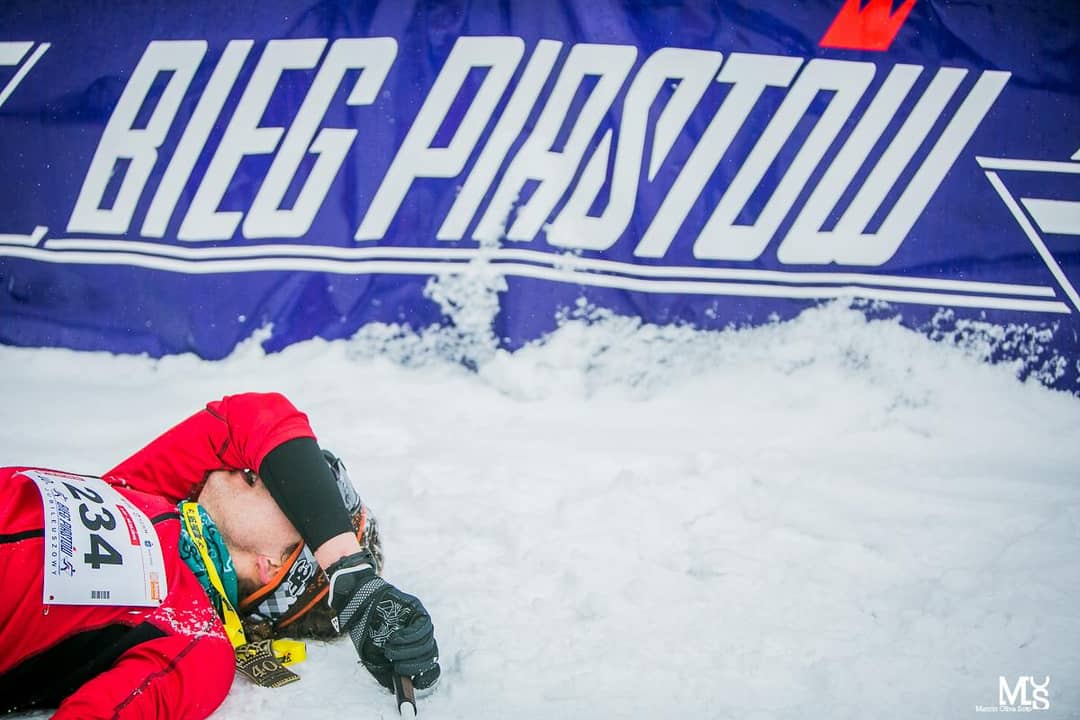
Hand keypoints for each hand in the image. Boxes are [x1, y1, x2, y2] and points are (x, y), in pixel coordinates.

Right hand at [327, 552, 440, 690]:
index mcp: (412, 654)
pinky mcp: (418, 610)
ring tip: (390, 651)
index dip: (427, 677)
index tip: (416, 683)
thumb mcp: (373, 657)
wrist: (358, 605)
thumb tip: (395, 688)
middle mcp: (419, 640)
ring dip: (409, 652)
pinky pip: (423, 626)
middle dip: (414, 666)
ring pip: (427, 643)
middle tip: (397, 667)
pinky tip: (395, 639)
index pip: (429, 668)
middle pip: (430, 657)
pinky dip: (410, 637)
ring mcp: (420, 625)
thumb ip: (384, 673)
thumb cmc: (366, 633)